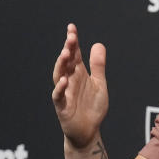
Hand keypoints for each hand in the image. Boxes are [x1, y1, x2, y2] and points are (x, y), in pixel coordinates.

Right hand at [52, 24, 108, 148]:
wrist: (89, 130)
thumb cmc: (92, 107)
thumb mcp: (99, 83)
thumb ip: (98, 66)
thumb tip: (98, 44)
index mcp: (79, 74)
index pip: (75, 54)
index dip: (73, 42)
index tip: (72, 28)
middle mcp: (70, 81)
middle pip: (66, 62)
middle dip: (68, 49)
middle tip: (71, 37)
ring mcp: (65, 93)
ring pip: (59, 76)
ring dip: (61, 65)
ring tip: (65, 53)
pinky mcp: (62, 107)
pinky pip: (59, 97)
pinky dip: (60, 88)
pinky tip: (64, 80)